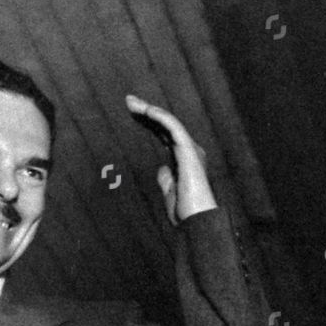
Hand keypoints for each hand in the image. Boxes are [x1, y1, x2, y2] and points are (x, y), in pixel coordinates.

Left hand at [125, 95, 215, 224]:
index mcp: (184, 159)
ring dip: (149, 110)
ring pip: (168, 122)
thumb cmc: (185, 214)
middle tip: (129, 101)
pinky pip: (174, 127)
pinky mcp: (188, 151)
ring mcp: (190, 150)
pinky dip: (160, 117)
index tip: (133, 114)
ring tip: (131, 102)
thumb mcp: (170, 193)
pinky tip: (147, 110)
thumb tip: (161, 168)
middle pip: (165, 125)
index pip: (164, 135)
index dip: (149, 123)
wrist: (196, 223)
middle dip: (146, 112)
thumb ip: (166, 179)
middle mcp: (189, 151)